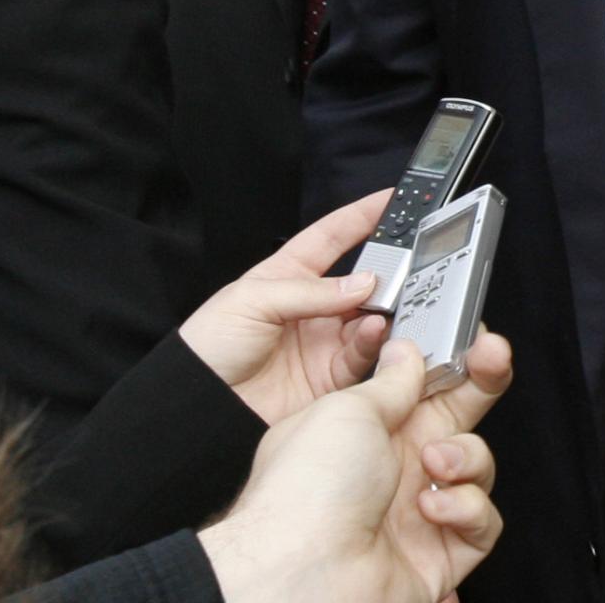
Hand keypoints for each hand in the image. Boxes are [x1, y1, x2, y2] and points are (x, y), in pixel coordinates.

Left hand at [177, 189, 392, 424]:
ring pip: (368, 317)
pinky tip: (372, 331)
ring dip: (382, 309)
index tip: (392, 198)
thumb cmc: (208, 346)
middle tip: (407, 262)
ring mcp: (322, 342)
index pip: (332, 237)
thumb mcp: (251, 300)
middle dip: (384, 269)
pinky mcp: (329, 377)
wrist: (197, 407)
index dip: (361, 216)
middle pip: (360, 280)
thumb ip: (310, 290)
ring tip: (386, 303)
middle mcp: (311, 307)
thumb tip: (364, 281)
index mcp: (287, 276)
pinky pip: (363, 355)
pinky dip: (373, 341)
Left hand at [196, 333, 511, 602]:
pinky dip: (468, 510)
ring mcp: (417, 509)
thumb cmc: (307, 489)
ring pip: (476, 465)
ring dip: (467, 456)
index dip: (453, 354)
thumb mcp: (348, 409)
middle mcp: (395, 464)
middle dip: (482, 382)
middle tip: (491, 358)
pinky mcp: (439, 552)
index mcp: (369, 427)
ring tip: (435, 464)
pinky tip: (433, 509)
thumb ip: (391, 380)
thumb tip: (408, 350)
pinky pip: (482, 522)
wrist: (300, 571)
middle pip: (459, 414)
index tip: (473, 334)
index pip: (424, 380)